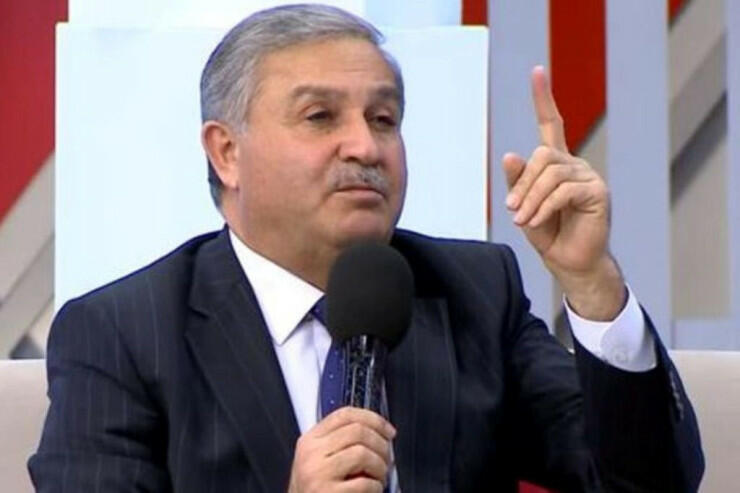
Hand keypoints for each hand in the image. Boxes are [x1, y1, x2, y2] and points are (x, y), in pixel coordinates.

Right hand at [287, 407, 395, 492]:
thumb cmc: (317, 491)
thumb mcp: (320, 461)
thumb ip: (339, 444)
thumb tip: (378, 433)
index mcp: (310, 440)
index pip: (345, 414)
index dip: (373, 419)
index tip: (388, 431)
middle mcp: (311, 453)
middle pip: (358, 431)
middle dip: (381, 445)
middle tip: (387, 459)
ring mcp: (317, 474)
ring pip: (363, 453)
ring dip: (380, 467)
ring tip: (378, 478)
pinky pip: (364, 483)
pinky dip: (376, 487)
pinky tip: (371, 491)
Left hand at [503, 66, 624, 319]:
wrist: (569, 262)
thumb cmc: (547, 233)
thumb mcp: (523, 206)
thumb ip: (518, 182)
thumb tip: (510, 154)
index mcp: (556, 163)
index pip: (552, 123)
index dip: (543, 98)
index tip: (537, 71)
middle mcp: (574, 164)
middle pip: (543, 155)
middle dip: (523, 183)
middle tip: (512, 209)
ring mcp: (588, 176)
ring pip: (551, 173)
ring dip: (530, 198)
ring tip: (521, 220)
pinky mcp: (597, 193)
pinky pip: (564, 191)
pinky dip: (544, 207)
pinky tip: (535, 222)